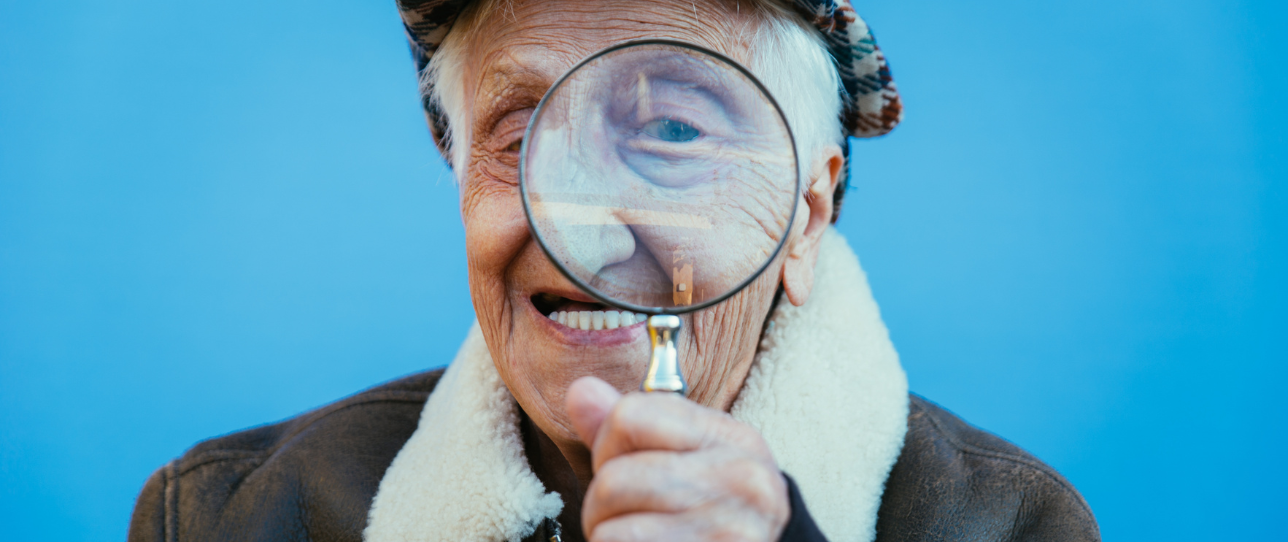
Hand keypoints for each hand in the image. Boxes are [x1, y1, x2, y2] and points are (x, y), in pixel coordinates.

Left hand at [566, 377, 789, 541]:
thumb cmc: (717, 517)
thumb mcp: (690, 462)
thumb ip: (633, 429)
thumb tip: (581, 390)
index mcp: (730, 438)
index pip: (630, 415)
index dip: (607, 447)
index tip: (623, 471)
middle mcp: (739, 478)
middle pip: (615, 476)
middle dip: (600, 506)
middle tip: (622, 520)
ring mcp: (730, 527)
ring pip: (613, 524)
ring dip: (606, 536)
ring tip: (633, 539)